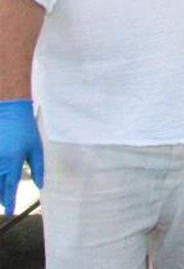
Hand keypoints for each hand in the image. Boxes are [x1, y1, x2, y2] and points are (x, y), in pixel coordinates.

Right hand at [0, 99, 41, 216]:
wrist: (9, 112)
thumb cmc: (26, 130)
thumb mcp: (37, 148)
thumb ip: (38, 168)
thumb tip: (40, 186)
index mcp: (14, 160)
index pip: (10, 187)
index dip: (10, 201)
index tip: (10, 211)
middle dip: (2, 197)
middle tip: (6, 204)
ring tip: (2, 196)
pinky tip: (1, 178)